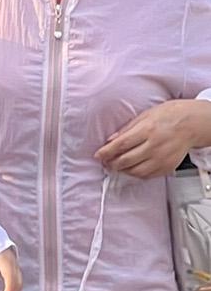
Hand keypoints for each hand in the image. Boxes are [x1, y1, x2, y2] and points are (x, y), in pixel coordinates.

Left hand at [96, 99, 210, 178]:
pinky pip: (148, 175)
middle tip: (105, 162)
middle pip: (126, 160)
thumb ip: (127, 129)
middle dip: (112, 163)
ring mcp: (162, 158)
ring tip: (117, 166)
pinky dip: (136, 174)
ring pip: (136, 171)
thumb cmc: (169, 116)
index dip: (107, 152)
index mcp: (147, 130)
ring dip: (123, 170)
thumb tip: (110, 140)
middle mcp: (155, 145)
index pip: (121, 144)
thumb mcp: (145, 115)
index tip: (98, 155)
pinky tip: (132, 169)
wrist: (192, 124)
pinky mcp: (168, 166)